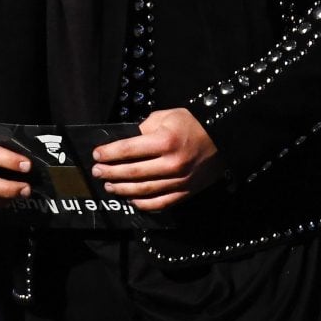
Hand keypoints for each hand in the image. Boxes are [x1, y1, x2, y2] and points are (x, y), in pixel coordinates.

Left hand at [91, 108, 222, 210]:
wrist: (225, 138)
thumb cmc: (193, 123)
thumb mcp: (167, 116)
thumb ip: (145, 127)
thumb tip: (127, 140)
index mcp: (165, 141)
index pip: (128, 149)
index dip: (109, 153)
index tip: (96, 154)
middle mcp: (171, 163)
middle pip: (132, 172)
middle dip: (110, 172)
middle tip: (97, 172)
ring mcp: (179, 181)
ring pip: (143, 190)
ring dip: (122, 189)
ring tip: (109, 185)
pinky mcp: (186, 192)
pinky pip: (160, 203)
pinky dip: (143, 204)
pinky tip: (131, 200)